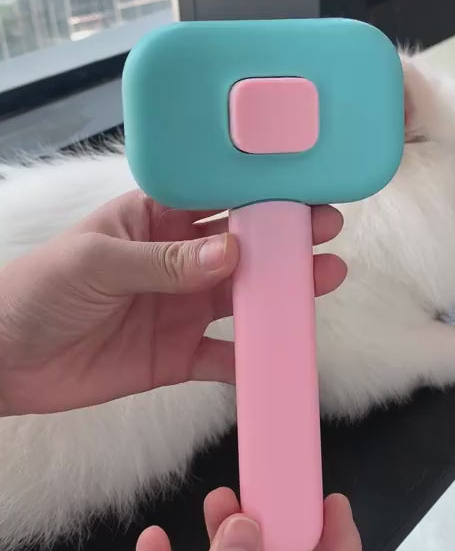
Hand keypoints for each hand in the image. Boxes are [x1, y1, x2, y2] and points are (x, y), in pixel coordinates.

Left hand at [0, 192, 345, 415]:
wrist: (4, 362)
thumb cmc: (37, 290)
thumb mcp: (97, 263)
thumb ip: (165, 262)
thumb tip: (231, 254)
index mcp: (154, 220)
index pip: (214, 198)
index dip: (257, 193)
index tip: (300, 189)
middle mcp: (175, 261)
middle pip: (241, 247)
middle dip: (284, 239)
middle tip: (326, 232)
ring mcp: (178, 308)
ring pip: (243, 298)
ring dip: (281, 293)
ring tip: (324, 280)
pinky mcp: (176, 356)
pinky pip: (225, 356)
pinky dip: (253, 359)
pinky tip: (284, 352)